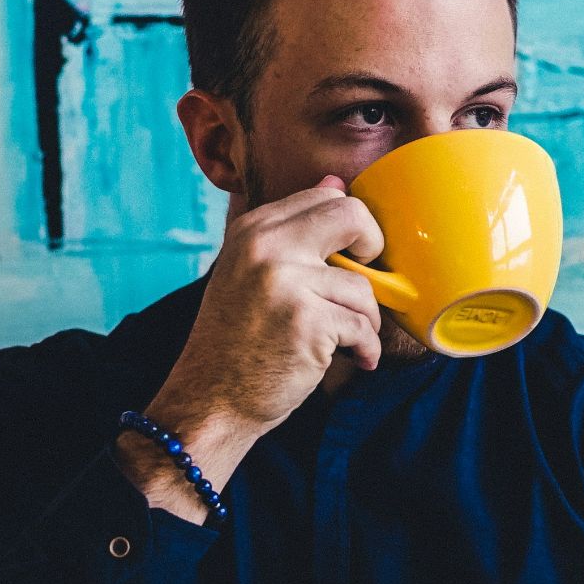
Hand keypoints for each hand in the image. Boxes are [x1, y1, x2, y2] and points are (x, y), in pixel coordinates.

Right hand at [113, 174, 384, 522]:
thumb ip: (292, 232)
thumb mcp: (251, 272)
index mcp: (253, 230)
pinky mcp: (307, 321)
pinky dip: (366, 350)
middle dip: (373, 249)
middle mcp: (267, 247)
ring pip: (363, 287)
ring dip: (365, 321)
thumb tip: (336, 183)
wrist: (210, 399)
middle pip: (353, 217)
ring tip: (347, 342)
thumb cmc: (237, 341)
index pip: (325, 197)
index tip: (354, 256)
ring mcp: (286, 282)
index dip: (352, 226)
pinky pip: (363, 327)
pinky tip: (353, 360)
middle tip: (363, 285)